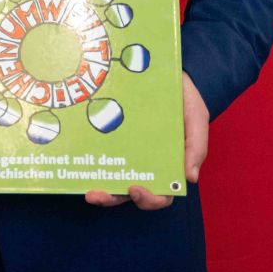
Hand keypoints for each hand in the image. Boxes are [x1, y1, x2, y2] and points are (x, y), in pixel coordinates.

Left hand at [85, 72, 210, 210]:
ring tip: (86, 188)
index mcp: (167, 166)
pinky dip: (88, 161)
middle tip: (96, 194)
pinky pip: (97, 151)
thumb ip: (195, 148)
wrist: (166, 72)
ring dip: (98, 188)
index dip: (148, 199)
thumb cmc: (185, 101)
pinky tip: (76, 159)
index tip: (135, 188)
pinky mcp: (108, 136)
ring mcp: (124, 151)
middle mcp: (144, 163)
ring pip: (110, 178)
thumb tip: (190, 178)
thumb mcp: (196, 120)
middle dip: (112, 198)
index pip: (159, 194)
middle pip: (127, 192)